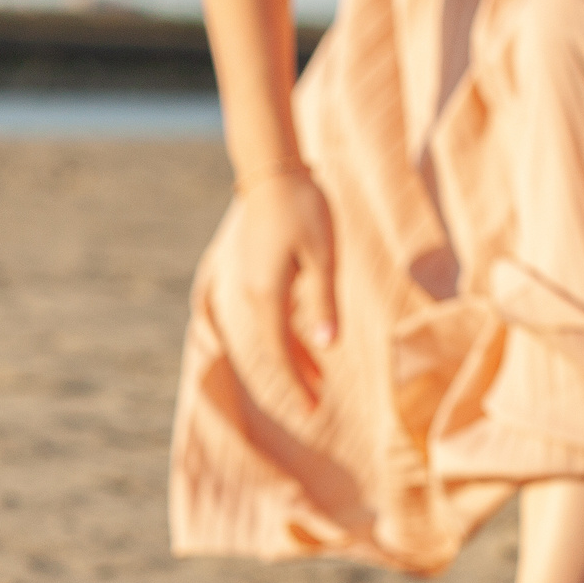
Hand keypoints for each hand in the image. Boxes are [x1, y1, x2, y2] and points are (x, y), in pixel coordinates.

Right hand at [222, 164, 338, 403]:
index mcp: (268, 293)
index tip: (311, 411)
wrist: (272, 171)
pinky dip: (292, 334)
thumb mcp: (323, 255)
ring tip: (318, 382)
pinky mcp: (261, 276)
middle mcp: (255, 295)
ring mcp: (255, 285)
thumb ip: (323, 301)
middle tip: (314, 408)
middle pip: (274, 348)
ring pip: (275, 333)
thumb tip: (328, 346)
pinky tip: (313, 344)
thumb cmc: (303, 207)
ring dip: (296, 357)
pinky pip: (276, 315)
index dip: (295, 383)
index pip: (281, 351)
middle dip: (295, 377)